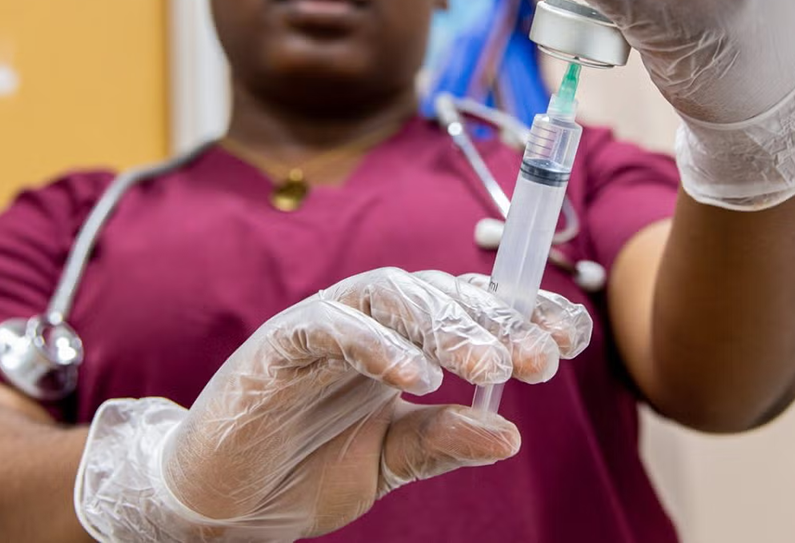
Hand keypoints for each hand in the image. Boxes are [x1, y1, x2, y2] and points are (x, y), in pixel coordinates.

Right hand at [74, 268, 591, 541]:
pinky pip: (332, 326)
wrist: (219, 502)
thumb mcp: (389, 461)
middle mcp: (370, 319)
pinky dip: (376, 345)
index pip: (474, 307)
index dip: (526, 313)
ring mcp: (324, 323)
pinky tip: (416, 378)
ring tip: (490, 370)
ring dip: (449, 328)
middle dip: (500, 324)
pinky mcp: (279, 344)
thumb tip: (510, 435)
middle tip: (542, 362)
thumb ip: (443, 442)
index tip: (574, 340)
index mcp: (404, 339)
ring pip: (396, 295)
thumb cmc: (300, 469)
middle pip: (444, 293)